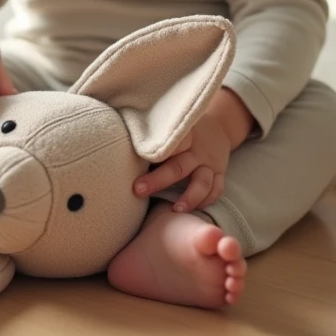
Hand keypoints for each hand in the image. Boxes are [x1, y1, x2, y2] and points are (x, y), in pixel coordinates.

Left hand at [131, 87, 254, 211]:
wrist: (219, 125)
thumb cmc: (182, 130)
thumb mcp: (169, 124)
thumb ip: (150, 133)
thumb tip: (115, 138)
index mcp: (181, 134)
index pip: (168, 141)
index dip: (154, 150)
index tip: (135, 158)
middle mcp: (196, 150)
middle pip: (178, 166)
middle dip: (158, 179)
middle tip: (138, 189)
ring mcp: (210, 163)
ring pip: (202, 181)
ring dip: (190, 197)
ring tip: (176, 209)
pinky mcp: (220, 174)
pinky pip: (217, 189)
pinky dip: (207, 200)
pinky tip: (195, 210)